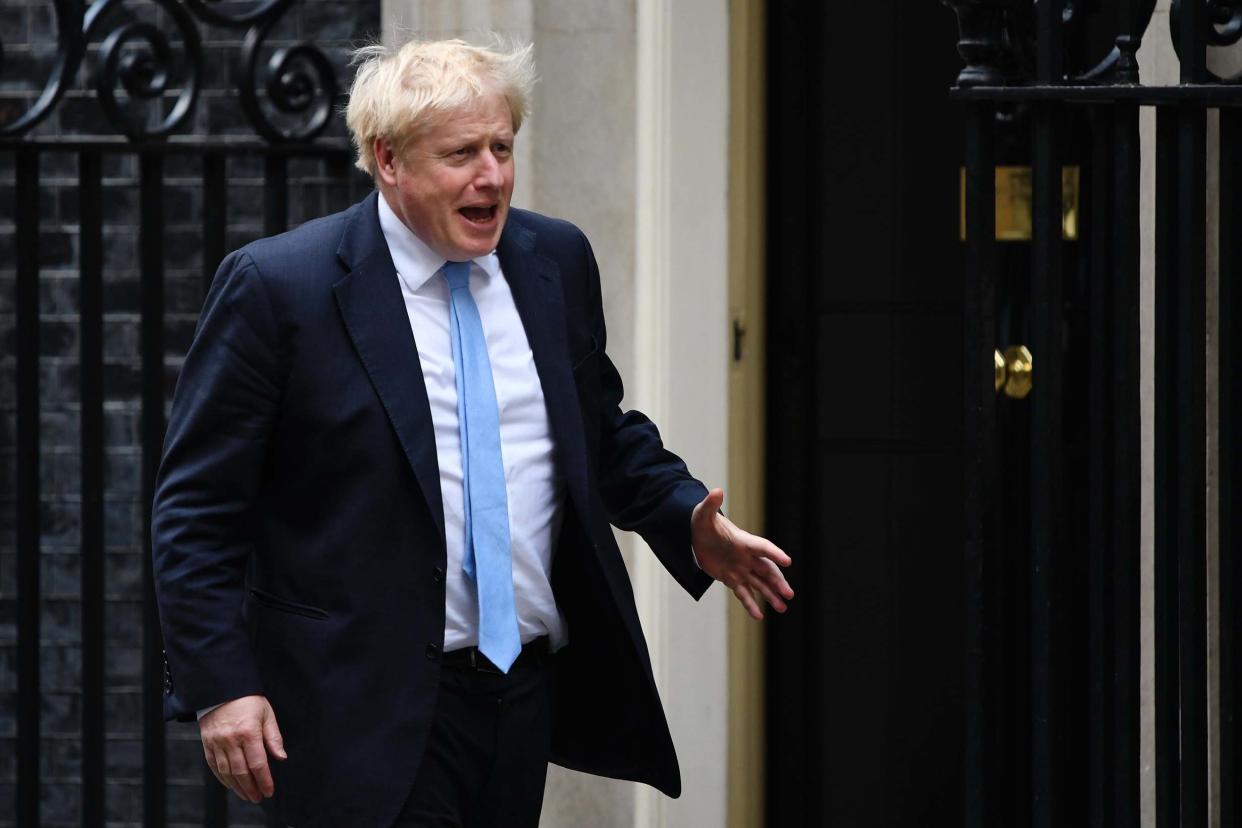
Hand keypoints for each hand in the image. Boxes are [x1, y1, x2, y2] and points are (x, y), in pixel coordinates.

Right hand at [199, 695, 286, 803]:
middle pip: (241, 772)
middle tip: (258, 797)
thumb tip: (281, 757)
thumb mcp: (267, 713)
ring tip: (246, 795)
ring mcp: (217, 742)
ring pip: (226, 772)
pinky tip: (230, 785)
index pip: (258, 763)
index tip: (269, 791)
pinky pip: (213, 766)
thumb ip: (274, 736)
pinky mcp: (207, 743)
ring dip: (237, 787)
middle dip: (251, 788)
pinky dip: (222, 778)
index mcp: (248, 732)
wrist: (222, 687)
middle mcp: (231, 739)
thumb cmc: (247, 699)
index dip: (264, 780)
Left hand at [690, 488, 793, 619]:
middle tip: (789, 594)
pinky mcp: (731, 579)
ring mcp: (740, 569)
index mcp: (743, 541)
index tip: (787, 561)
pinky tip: (759, 616)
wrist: (697, 535)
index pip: (762, 547)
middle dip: (778, 582)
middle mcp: (746, 557)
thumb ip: (710, 505)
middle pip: (766, 570)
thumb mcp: (703, 514)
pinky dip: (750, 604)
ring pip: (759, 584)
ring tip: (782, 608)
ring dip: (770, 595)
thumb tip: (716, 491)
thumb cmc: (703, 522)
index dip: (774, 553)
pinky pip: (743, 593)